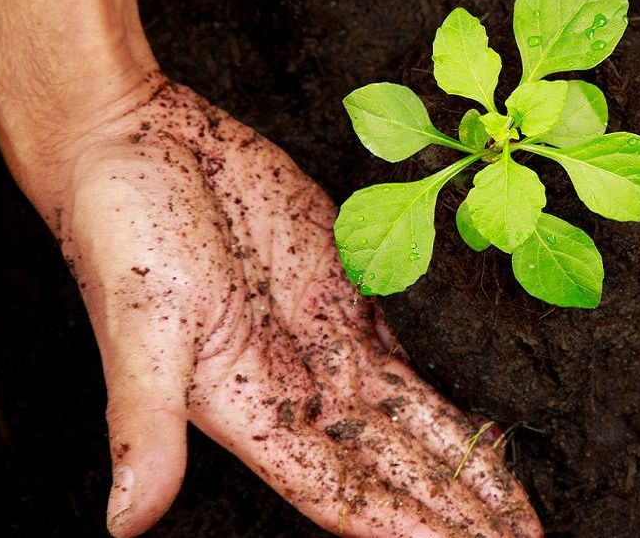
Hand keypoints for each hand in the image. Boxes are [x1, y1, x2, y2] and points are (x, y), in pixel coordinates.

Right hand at [46, 77, 540, 537]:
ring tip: (519, 509)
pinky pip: (409, 354)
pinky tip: (484, 421)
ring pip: (413, 420)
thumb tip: (126, 522)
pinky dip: (447, 393)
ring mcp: (326, 338)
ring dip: (464, 465)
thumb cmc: (120, 229)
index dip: (406, 527)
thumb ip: (142, 424)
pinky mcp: (344, 288)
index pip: (344, 491)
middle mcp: (297, 387)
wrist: (136, 141)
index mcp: (250, 408)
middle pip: (394, 467)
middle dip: (457, 510)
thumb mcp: (138, 324)